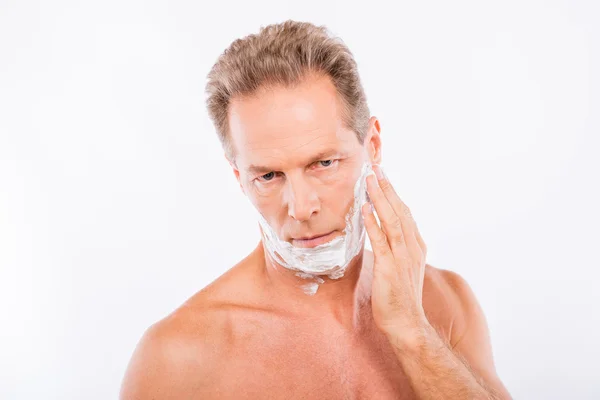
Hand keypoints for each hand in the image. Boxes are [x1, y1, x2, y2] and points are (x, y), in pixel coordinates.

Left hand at [362, 165, 429, 344]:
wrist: (406, 323)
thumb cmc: (399, 298)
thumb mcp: (400, 268)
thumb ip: (393, 249)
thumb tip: (378, 234)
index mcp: (416, 246)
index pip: (405, 214)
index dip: (393, 194)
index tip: (383, 178)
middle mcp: (412, 247)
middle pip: (400, 211)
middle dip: (387, 188)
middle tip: (377, 169)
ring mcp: (403, 256)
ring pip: (393, 219)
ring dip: (381, 198)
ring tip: (371, 180)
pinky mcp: (390, 266)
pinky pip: (381, 239)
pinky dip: (374, 222)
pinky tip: (365, 207)